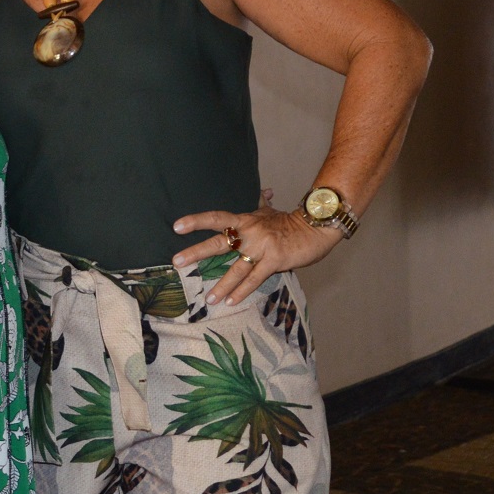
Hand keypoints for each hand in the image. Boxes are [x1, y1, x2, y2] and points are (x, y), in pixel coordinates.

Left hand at [172, 201, 342, 305]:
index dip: (196, 221)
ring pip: (236, 268)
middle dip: (196, 252)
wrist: (316, 228)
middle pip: (219, 242)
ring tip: (208, 299)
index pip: (216, 218)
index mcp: (246, 220)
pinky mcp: (275, 260)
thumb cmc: (290, 223)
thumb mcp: (271, 211)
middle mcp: (250, 232)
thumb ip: (262, 203)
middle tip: (177, 262)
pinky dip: (242, 291)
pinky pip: (255, 278)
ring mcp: (262, 247)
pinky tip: (231, 302)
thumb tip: (264, 191)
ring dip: (221, 286)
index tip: (177, 227)